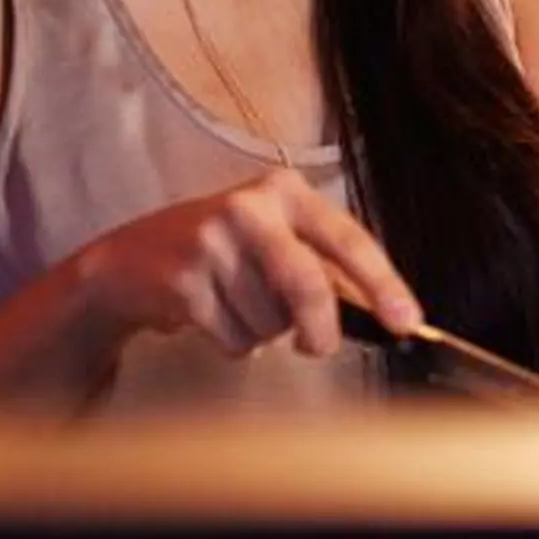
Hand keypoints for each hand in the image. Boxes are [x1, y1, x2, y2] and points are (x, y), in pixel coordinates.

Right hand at [62, 169, 423, 362]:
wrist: (130, 261)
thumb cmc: (221, 252)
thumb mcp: (274, 240)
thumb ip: (324, 267)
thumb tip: (382, 312)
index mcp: (284, 192)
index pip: (347, 239)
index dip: (383, 283)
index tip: (408, 322)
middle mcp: (249, 207)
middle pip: (308, 285)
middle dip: (320, 330)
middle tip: (318, 347)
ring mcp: (212, 241)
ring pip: (270, 322)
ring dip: (263, 335)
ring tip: (236, 306)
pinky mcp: (184, 279)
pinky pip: (235, 339)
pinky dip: (234, 344)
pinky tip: (211, 316)